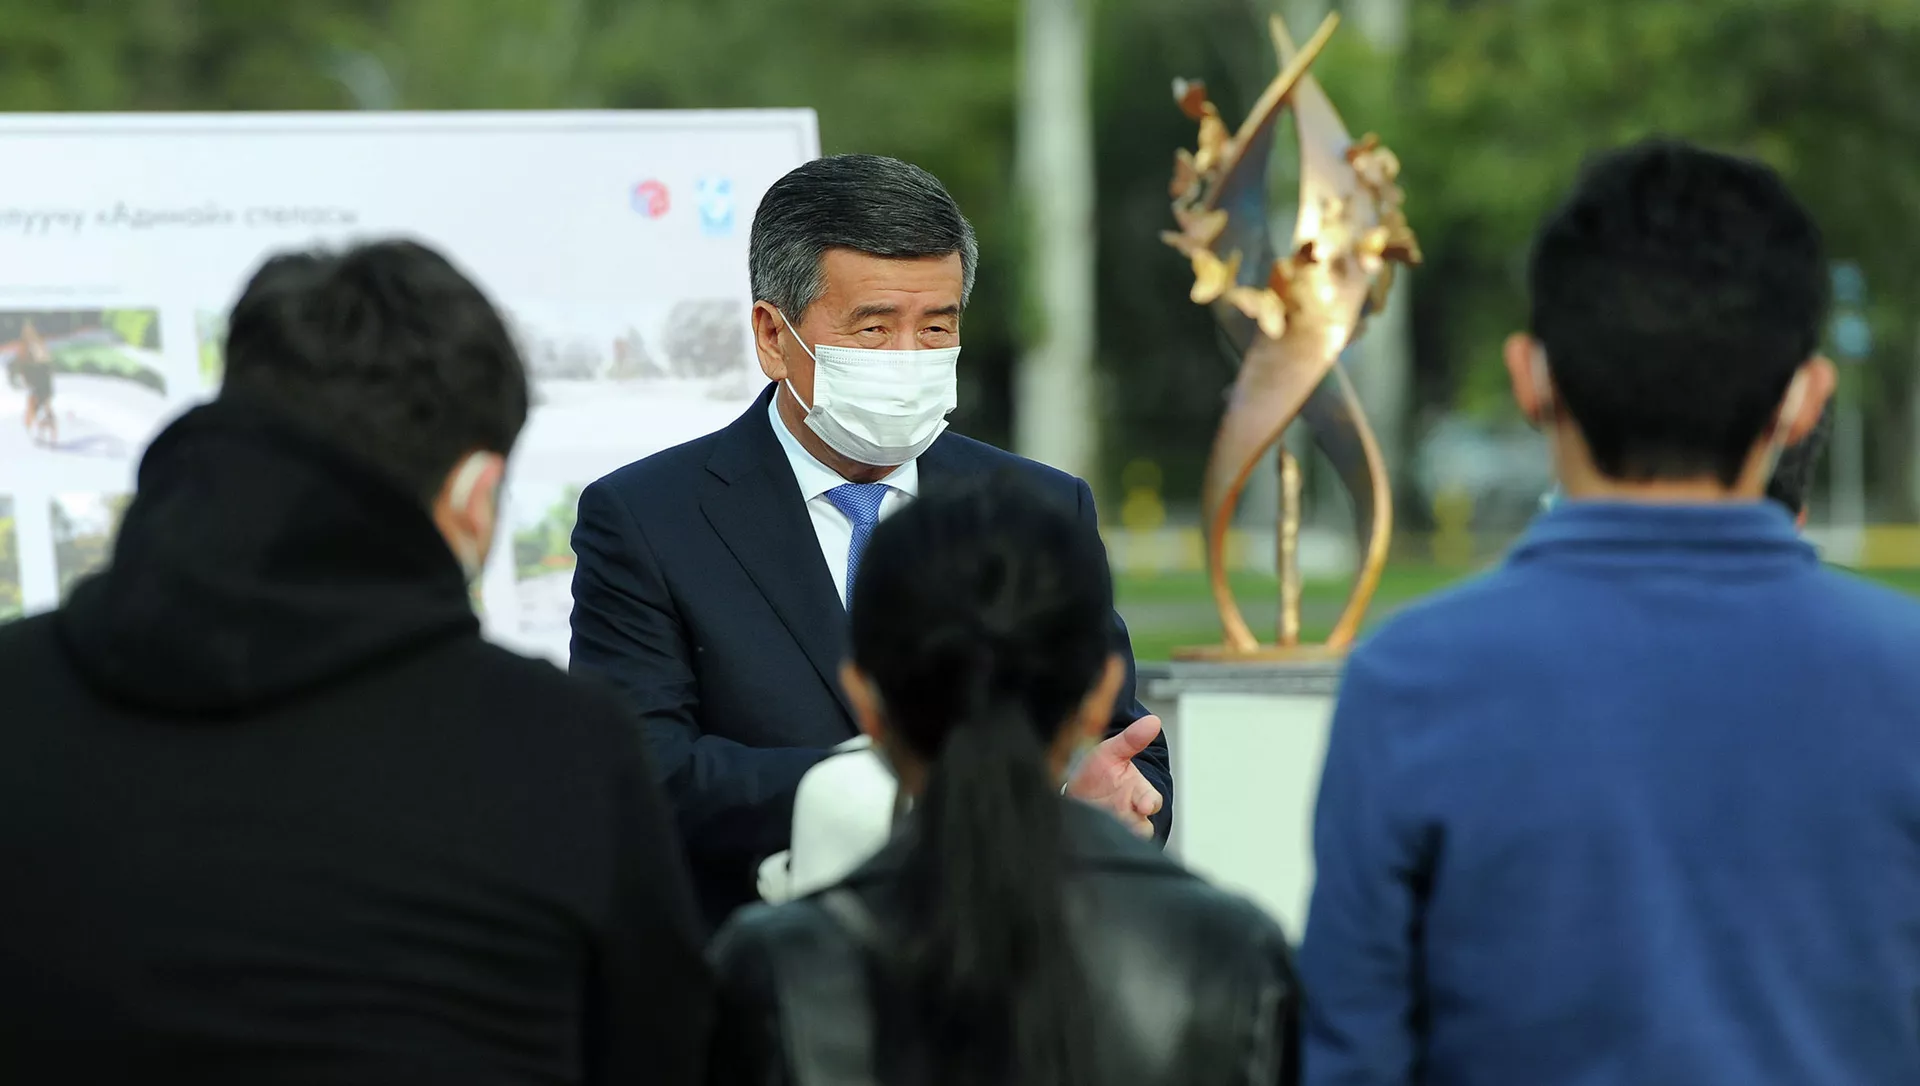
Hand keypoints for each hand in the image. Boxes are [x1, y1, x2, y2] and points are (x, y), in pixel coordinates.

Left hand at [1066, 715, 1163, 837]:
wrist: (1073, 788)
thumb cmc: (1099, 770)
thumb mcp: (1112, 751)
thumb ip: (1131, 739)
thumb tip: (1153, 721)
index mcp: (1136, 792)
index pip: (1152, 800)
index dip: (1150, 802)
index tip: (1145, 805)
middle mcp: (1128, 813)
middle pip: (1141, 827)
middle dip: (1135, 825)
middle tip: (1124, 821)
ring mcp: (1113, 827)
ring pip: (1123, 838)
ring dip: (1116, 833)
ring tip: (1102, 826)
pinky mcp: (1095, 837)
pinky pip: (1098, 844)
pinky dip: (1094, 841)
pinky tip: (1085, 832)